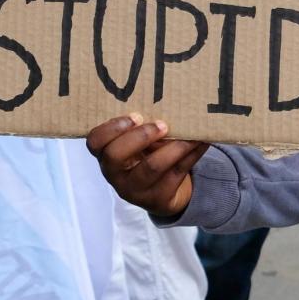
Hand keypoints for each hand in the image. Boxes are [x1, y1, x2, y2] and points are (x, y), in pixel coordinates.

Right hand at [86, 113, 208, 216]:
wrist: (168, 191)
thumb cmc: (151, 155)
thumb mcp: (141, 143)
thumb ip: (143, 127)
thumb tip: (168, 101)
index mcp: (107, 154)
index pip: (95, 142)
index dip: (112, 128)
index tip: (136, 116)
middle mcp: (115, 174)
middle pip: (115, 155)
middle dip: (140, 136)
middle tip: (163, 125)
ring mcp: (135, 190)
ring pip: (151, 167)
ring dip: (174, 147)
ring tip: (190, 135)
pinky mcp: (158, 199)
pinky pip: (177, 173)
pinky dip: (192, 154)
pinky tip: (203, 141)